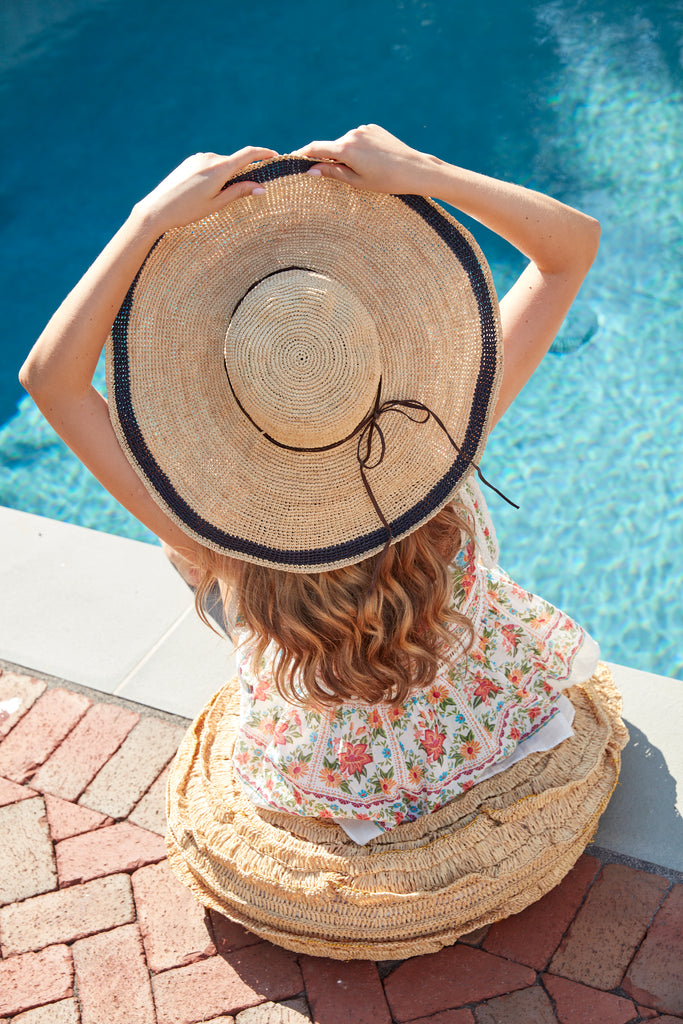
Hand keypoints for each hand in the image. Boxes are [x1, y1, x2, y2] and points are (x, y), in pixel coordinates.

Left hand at [133, 147, 277, 231]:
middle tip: (244, 194)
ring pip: (221, 165)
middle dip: (242, 174)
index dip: (264, 153)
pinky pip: (209, 165)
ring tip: (213, 199)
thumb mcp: (216, 204)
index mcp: (219, 169)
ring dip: (226, 177)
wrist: (157, 208)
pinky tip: (202, 192)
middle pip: (234, 162)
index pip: (248, 155)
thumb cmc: (188, 211)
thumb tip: (261, 188)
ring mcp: (198, 158)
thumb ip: (239, 193)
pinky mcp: (190, 161)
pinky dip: (214, 175)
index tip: (275, 156)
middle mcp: (210, 158)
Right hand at [294, 124, 440, 195]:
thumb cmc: (385, 181)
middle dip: (329, 159)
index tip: (292, 159)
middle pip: (332, 146)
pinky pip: (359, 138)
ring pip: (346, 143)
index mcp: (346, 149)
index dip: (302, 154)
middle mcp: (352, 134)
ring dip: (346, 154)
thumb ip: (332, 173)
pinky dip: (358, 148)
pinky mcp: (373, 128)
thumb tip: (310, 171)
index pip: (316, 148)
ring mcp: (363, 129)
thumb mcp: (356, 181)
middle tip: (336, 176)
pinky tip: (372, 160)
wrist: (414, 169)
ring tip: (363, 170)